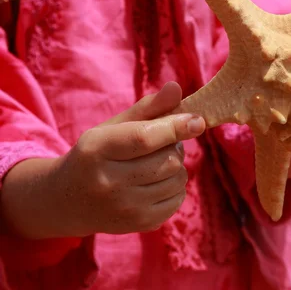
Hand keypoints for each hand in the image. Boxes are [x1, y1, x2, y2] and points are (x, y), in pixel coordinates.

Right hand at [0, 82, 205, 238]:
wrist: (69, 200)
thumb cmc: (98, 155)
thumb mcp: (113, 127)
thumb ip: (148, 108)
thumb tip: (177, 88)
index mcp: (97, 150)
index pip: (144, 138)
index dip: (175, 128)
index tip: (197, 120)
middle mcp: (109, 183)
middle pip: (168, 160)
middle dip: (175, 146)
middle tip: (162, 143)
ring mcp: (125, 208)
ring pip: (177, 178)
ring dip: (177, 165)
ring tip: (156, 162)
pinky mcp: (141, 225)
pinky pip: (178, 198)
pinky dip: (176, 185)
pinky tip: (156, 181)